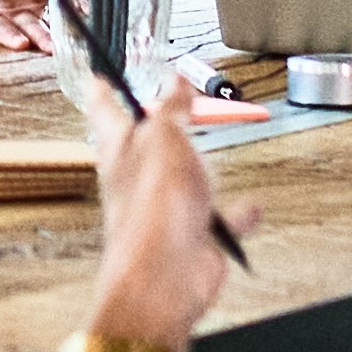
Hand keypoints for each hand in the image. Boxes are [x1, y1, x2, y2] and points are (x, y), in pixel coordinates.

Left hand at [70, 55, 241, 347]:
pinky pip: (221, 221)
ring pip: (184, 183)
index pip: (106, 110)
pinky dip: (238, 214)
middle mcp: (140, 179)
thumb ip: (172, 106)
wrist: (166, 277)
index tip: (98, 74)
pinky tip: (253, 208)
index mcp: (121, 149)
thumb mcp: (165, 137)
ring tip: (207, 160)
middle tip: (160, 109)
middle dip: (153, 128)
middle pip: (145, 146)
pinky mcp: (194, 237)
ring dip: (198, 173)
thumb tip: (175, 76)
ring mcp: (167, 210)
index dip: (104, 89)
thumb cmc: (154, 206)